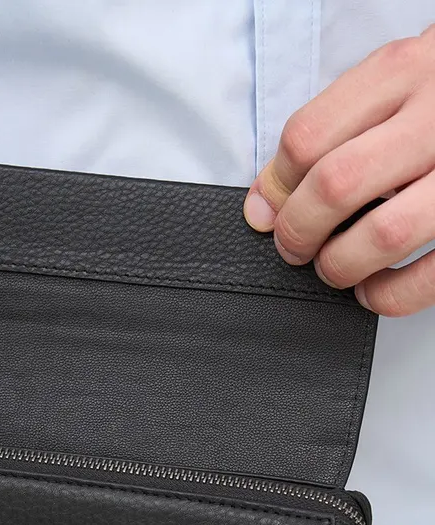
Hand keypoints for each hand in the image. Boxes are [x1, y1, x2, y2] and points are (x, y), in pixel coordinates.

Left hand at [243, 24, 434, 316]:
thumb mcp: (393, 83)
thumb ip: (330, 131)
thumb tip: (264, 206)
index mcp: (404, 72)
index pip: (309, 136)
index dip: (277, 185)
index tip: (271, 209)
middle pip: (338, 184)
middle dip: (299, 229)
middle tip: (294, 248)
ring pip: (384, 234)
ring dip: (342, 264)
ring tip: (335, 267)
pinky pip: (430, 274)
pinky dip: (390, 295)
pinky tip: (375, 288)